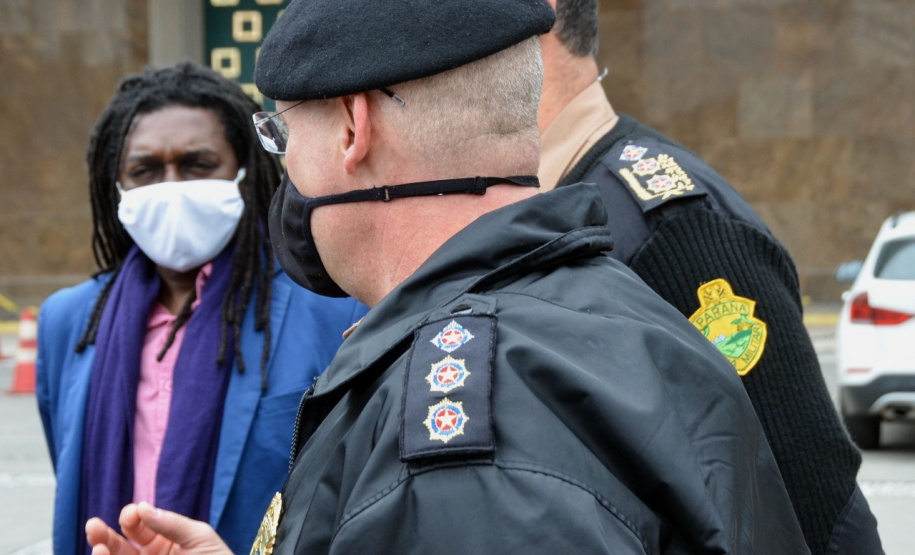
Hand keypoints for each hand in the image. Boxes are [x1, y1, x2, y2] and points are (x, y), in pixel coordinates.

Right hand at [85, 502, 231, 554]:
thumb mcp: (199, 537)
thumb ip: (171, 524)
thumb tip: (141, 507)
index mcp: (162, 540)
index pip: (137, 525)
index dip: (130, 516)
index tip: (132, 514)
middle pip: (117, 545)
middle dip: (103, 535)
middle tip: (93, 526)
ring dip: (104, 554)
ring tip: (99, 549)